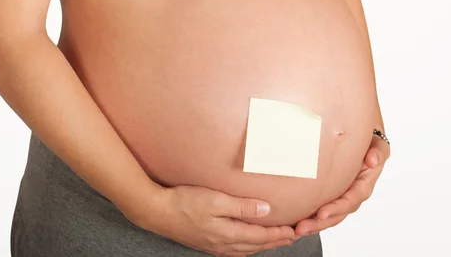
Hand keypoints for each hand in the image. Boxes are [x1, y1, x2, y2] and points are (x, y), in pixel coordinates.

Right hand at [123, 184, 298, 256]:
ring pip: (246, 250)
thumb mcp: (215, 200)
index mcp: (228, 234)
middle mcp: (223, 244)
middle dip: (275, 241)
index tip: (294, 230)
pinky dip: (247, 248)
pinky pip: (234, 250)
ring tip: (275, 240)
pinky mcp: (206, 243)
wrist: (156, 211)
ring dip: (263, 245)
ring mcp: (214, 246)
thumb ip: (241, 206)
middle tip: (292, 237)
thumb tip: (266, 209)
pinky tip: (247, 244)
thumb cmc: (184, 202)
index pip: (260, 235)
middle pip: (256, 245)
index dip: (279, 233)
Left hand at [294, 130, 390, 235]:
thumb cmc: (369, 140)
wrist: (361, 136)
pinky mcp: (329, 194)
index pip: (350, 200)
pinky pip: (319, 208)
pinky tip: (293, 222)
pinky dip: (308, 216)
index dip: (337, 208)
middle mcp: (352, 194)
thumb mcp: (377, 143)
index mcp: (363, 184)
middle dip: (319, 223)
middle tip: (301, 228)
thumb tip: (372, 160)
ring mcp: (340, 196)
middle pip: (336, 214)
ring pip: (326, 216)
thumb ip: (378, 150)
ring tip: (295, 229)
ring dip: (312, 224)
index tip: (322, 213)